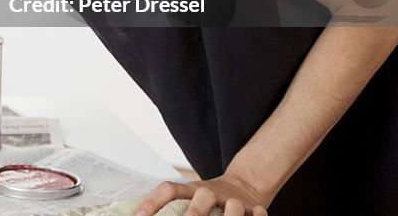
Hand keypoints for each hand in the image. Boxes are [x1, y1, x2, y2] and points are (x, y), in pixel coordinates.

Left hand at [134, 171, 269, 215]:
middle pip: (202, 197)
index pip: (169, 190)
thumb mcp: (189, 197)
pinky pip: (257, 214)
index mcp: (191, 189)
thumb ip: (171, 207)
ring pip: (233, 207)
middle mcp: (211, 192)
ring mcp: (233, 200)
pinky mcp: (253, 209)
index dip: (153, 202)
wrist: (243, 185)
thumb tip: (140, 215)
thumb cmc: (207, 200)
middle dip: (193, 215)